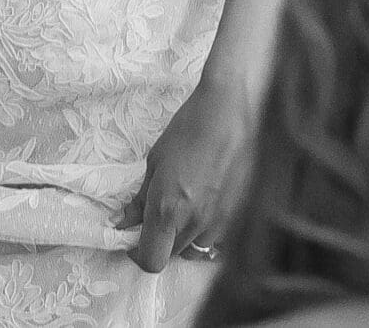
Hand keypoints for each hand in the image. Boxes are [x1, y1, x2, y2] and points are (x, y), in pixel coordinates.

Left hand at [120, 73, 253, 273]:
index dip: (139, 253)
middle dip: (161, 241)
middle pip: (172, 255)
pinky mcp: (241, 213)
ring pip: (198, 250)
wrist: (231, 108)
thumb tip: (126, 221)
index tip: (136, 237)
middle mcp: (195, 222)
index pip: (151, 260)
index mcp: (168, 209)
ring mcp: (222, 221)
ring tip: (186, 208)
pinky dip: (209, 231)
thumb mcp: (156, 160)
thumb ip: (141, 198)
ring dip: (186, 238)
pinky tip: (207, 205)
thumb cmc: (189, 126)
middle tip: (159, 216)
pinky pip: (220, 239)